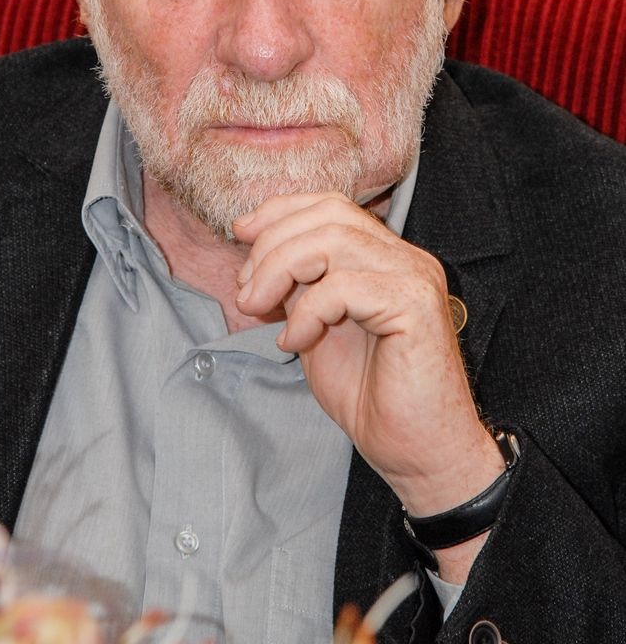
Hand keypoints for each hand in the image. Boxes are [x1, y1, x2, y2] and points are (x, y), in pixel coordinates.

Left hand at [233, 193, 503, 580]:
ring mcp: (415, 278)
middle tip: (247, 291)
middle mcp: (407, 258)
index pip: (332, 205)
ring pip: (333, 241)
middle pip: (329, 215)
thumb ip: (299, 286)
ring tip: (260, 309)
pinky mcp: (416, 306)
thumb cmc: (372, 397)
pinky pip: (344, 286)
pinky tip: (296, 340)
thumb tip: (259, 253)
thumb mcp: (317, 326)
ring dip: (281, 270)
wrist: (417, 454)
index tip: (241, 233)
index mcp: (387, 257)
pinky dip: (307, 310)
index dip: (282, 211)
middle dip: (273, 245)